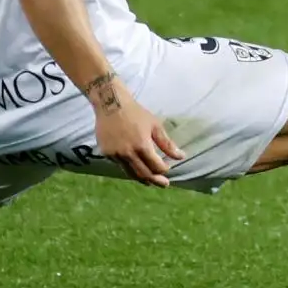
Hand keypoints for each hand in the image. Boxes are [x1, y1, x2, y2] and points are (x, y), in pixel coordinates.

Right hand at [86, 73, 184, 187]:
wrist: (110, 103)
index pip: (156, 166)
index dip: (164, 170)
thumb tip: (181, 157)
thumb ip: (167, 144)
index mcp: (141, 145)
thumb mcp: (155, 125)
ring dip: (142, 179)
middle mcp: (127, 153)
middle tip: (164, 184)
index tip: (168, 169)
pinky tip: (136, 168)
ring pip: (130, 173)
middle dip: (155, 180)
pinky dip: (130, 169)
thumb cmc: (136, 113)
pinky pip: (120, 166)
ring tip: (150, 182)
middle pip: (143, 174)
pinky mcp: (107, 154)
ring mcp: (115, 155)